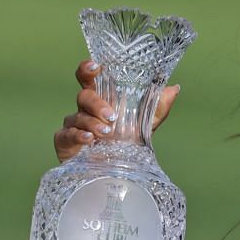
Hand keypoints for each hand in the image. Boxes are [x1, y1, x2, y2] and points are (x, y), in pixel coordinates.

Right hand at [55, 60, 180, 162]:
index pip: (88, 77)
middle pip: (84, 96)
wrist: (114, 172)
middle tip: (111, 116)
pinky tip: (88, 140)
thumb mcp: (146, 124)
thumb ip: (159, 106)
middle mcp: (85, 109)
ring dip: (92, 123)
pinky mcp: (65, 142)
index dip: (88, 69)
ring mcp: (73, 125)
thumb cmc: (125, 143)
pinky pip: (66, 135)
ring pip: (77, 116)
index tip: (96, 67)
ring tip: (106, 133)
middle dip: (97, 103)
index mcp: (101, 98)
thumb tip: (174, 88)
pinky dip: (77, 136)